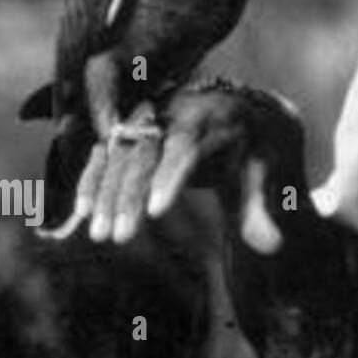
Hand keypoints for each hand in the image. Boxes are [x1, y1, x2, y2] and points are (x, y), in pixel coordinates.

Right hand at [38, 80, 304, 254]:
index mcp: (218, 116)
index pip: (189, 146)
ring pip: (122, 153)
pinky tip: (82, 214)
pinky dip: (94, 180)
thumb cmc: (258, 152)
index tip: (156, 211)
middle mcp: (181, 110)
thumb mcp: (266, 174)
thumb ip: (263, 210)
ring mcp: (155, 116)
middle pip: (149, 150)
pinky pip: (109, 152)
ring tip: (100, 235)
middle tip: (121, 238)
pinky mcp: (136, 127)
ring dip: (106, 192)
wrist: (248, 116)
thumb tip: (275, 247)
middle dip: (131, 193)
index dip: (171, 177)